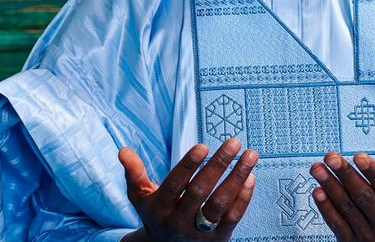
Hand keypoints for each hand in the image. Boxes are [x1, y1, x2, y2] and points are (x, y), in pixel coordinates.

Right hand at [120, 140, 258, 241]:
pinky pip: (234, 217)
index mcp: (160, 208)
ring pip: (221, 204)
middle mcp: (179, 221)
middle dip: (218, 165)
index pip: (175, 185)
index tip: (203, 146)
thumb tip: (123, 151)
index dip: (188, 165)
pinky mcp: (219, 239)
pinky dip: (244, 196)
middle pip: (201, 192)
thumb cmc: (156, 216)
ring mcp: (200, 232)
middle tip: (234, 142)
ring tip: (251, 155)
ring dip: (237, 177)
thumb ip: (133, 174)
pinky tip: (250, 176)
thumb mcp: (140, 198)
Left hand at [308, 146, 374, 241]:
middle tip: (332, 156)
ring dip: (330, 187)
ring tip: (318, 168)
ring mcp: (369, 238)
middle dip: (346, 175)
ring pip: (347, 209)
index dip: (372, 172)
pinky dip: (326, 208)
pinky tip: (317, 190)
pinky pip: (337, 225)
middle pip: (364, 198)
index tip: (359, 155)